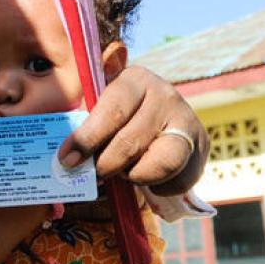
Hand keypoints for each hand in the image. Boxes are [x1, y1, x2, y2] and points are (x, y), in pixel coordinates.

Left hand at [58, 65, 209, 195]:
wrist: (166, 122)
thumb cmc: (123, 116)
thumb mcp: (104, 105)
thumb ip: (85, 115)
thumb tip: (64, 150)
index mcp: (135, 79)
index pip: (112, 110)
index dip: (87, 138)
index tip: (67, 159)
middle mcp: (165, 95)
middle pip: (130, 142)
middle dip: (105, 164)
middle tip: (95, 173)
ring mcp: (186, 120)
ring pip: (155, 164)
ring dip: (132, 175)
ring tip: (123, 170)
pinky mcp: (200, 147)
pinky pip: (173, 179)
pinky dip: (155, 184)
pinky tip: (147, 174)